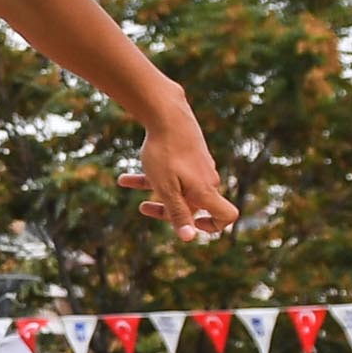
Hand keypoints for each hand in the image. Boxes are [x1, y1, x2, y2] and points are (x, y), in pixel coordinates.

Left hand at [118, 103, 237, 237]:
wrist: (166, 113)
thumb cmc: (167, 153)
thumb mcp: (167, 188)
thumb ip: (177, 213)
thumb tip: (189, 239)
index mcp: (206, 191)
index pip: (227, 216)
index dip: (213, 227)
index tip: (193, 225)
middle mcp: (207, 180)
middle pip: (192, 204)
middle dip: (167, 210)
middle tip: (144, 208)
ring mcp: (198, 166)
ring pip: (177, 186)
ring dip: (152, 189)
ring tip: (124, 181)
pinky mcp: (188, 154)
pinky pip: (171, 171)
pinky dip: (151, 175)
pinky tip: (124, 177)